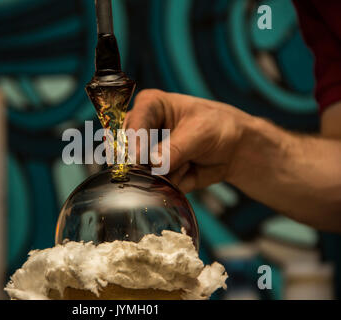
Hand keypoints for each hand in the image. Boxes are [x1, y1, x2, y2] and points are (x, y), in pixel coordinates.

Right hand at [125, 89, 254, 192]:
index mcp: (149, 106)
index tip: (138, 158)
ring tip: (188, 162)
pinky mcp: (152, 174)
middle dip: (147, 164)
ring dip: (167, 174)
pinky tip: (187, 171)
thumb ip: (175, 149)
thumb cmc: (217, 127)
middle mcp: (141, 130)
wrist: (232, 150)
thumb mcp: (200, 133)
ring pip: (142, 172)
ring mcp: (144, 154)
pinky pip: (155, 185)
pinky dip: (173, 184)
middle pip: (129, 151)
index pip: (133, 123)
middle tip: (172, 162)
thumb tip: (154, 164)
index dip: (134, 141)